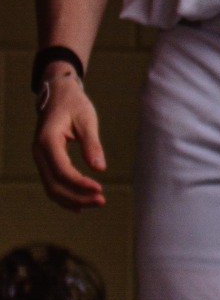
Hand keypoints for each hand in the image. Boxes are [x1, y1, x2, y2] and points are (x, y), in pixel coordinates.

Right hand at [33, 70, 106, 210]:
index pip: (62, 170)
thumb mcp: (86, 119)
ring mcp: (40, 158)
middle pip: (54, 184)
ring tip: (95, 203)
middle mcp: (39, 152)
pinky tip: (79, 205)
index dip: (80, 184)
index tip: (100, 189)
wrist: (57, 94)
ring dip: (72, 199)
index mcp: (47, 141)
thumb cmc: (73, 104)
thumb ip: (92, 144)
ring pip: (51, 187)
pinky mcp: (45, 160)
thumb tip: (100, 168)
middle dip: (77, 196)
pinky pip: (51, 183)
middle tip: (101, 201)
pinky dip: (64, 195)